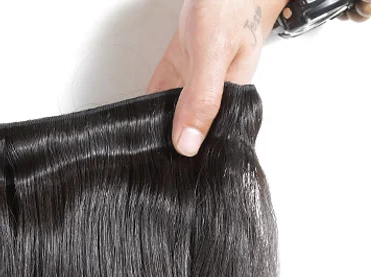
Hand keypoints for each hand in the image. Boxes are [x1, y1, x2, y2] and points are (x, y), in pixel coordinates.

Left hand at [147, 0, 281, 155]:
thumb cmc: (236, 2)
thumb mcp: (215, 53)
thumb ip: (202, 98)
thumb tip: (188, 145)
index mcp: (233, 94)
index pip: (209, 140)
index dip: (186, 155)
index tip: (162, 167)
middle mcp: (216, 89)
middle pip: (189, 128)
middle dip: (167, 142)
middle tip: (141, 158)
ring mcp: (198, 75)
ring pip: (173, 110)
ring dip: (156, 122)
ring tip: (134, 141)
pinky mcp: (184, 61)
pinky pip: (164, 87)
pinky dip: (150, 99)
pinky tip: (136, 114)